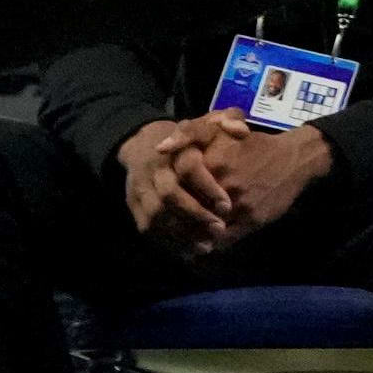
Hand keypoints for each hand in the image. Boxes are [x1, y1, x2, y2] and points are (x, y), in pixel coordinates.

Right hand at [117, 118, 243, 254]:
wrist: (142, 144)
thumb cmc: (187, 139)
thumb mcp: (208, 123)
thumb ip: (227, 120)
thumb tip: (239, 130)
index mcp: (175, 149)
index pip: (189, 168)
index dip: (208, 188)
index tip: (227, 205)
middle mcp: (154, 169)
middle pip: (170, 195)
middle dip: (195, 214)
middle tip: (219, 229)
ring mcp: (140, 188)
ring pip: (156, 215)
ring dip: (181, 234)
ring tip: (207, 246)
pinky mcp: (133, 205)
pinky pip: (148, 228)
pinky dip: (167, 243)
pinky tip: (188, 252)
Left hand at [171, 114, 334, 253]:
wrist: (294, 159)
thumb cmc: (254, 146)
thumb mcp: (222, 131)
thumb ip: (190, 134)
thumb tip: (160, 148)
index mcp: (210, 160)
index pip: (175, 189)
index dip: (166, 201)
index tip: (160, 207)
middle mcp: (221, 182)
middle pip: (187, 211)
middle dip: (176, 223)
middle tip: (166, 231)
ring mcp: (237, 203)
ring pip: (203, 228)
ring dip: (191, 239)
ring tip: (181, 245)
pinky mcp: (251, 219)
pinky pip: (224, 239)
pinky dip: (211, 245)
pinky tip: (203, 248)